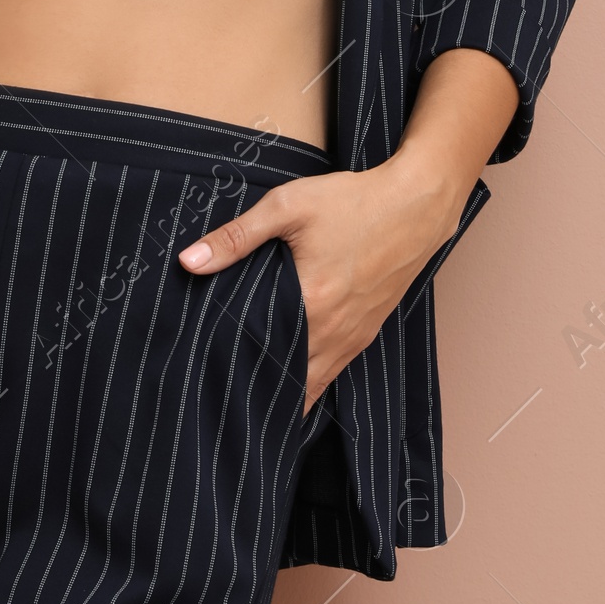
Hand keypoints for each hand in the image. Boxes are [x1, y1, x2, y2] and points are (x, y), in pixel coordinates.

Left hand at [177, 158, 470, 416]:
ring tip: (252, 401)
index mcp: (311, 304)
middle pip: (289, 381)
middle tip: (224, 398)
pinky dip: (312, 381)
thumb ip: (237, 237)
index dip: (236, 373)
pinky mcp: (367, 332)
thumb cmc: (353, 202)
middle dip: (258, 391)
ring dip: (286, 393)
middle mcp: (334, 331)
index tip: (210, 382)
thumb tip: (188, 261)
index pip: (263, 357)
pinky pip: (334, 371)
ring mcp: (354, 336)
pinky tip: (292, 378)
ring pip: (314, 384)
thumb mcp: (289, 207)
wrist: (416, 204)